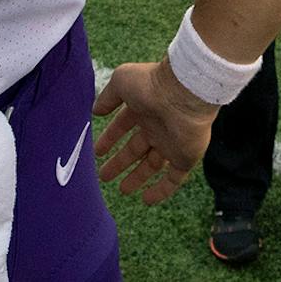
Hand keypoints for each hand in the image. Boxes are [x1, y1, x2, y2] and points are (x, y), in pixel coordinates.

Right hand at [93, 59, 217, 204]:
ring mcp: (171, 144)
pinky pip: (172, 179)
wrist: (185, 93)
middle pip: (135, 149)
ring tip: (122, 190)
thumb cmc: (152, 84)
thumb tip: (95, 111)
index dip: (110, 138)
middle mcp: (157, 127)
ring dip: (136, 178)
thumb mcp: (121, 82)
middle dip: (120, 162)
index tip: (98, 152)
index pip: (123, 126)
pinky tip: (146, 199)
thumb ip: (108, 97)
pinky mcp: (184, 158)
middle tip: (103, 177)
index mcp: (143, 108)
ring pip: (152, 165)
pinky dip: (160, 191)